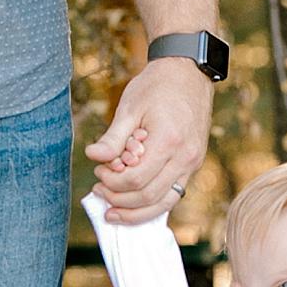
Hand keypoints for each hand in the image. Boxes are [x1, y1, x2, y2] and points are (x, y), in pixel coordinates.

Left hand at [86, 57, 211, 223]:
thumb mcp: (130, 108)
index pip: (136, 179)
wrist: (188, 73)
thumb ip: (113, 137)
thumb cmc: (157, 86)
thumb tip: (93, 156)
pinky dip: (151, 205)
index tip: (98, 172)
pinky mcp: (193, 165)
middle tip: (100, 192)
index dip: (113, 183)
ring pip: (164, 203)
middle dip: (120, 200)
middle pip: (148, 196)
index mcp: (169, 140)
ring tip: (113, 211)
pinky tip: (133, 206)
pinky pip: (173, 195)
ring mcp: (193, 163)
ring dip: (136, 213)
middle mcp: (185, 157)